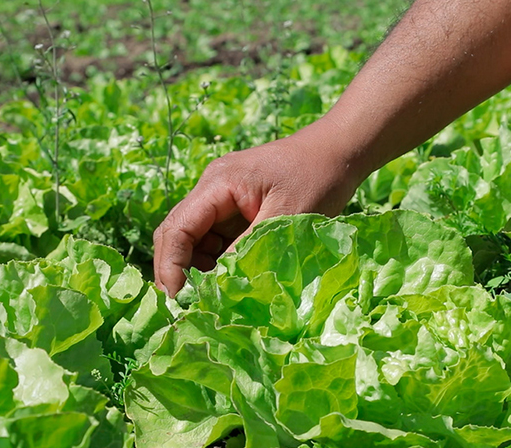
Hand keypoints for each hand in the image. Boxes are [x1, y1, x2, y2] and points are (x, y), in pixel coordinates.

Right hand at [153, 126, 361, 296]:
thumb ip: (247, 252)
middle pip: (178, 234)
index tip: (179, 300)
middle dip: (179, 271)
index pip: (177, 228)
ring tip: (213, 299)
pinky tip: (232, 281)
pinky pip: (217, 239)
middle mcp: (212, 189)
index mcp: (217, 184)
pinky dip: (219, 262)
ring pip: (196, 240)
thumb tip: (216, 288)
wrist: (339, 150)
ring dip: (200, 269)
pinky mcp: (237, 208)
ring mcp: (223, 198)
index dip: (171, 266)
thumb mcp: (284, 219)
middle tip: (189, 307)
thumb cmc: (317, 178)